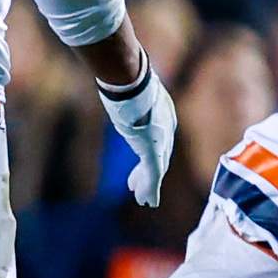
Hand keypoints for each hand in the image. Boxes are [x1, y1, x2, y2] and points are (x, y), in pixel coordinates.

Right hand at [98, 64, 177, 206]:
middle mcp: (165, 128)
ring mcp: (160, 139)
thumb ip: (125, 89)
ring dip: (148, 186)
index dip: (150, 153)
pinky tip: (148, 200)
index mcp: (162, 113)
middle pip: (159, 156)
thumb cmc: (126, 77)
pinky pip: (154, 175)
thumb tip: (112, 79)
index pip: (158, 139)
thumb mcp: (128, 84)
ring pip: (157, 169)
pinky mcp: (152, 150)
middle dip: (149, 174)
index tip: (142, 165)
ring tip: (144, 200)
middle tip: (140, 188)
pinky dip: (150, 188)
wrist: (132, 81)